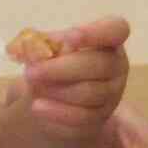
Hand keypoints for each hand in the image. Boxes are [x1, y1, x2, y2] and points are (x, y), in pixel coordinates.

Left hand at [15, 15, 131, 147]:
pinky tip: (37, 106)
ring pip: (89, 92)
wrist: (54, 97)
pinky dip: (57, 111)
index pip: (116, 30)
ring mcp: (112, 93)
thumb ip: (44, 45)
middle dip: (61, 68)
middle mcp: (117, 65)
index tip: (70, 36)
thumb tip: (34, 49)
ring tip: (32, 85)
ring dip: (57, 89)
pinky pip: (82, 116)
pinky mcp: (101, 117)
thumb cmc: (56, 62)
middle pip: (99, 65)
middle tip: (30, 72)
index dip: (96, 32)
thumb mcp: (49, 48)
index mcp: (109, 39)